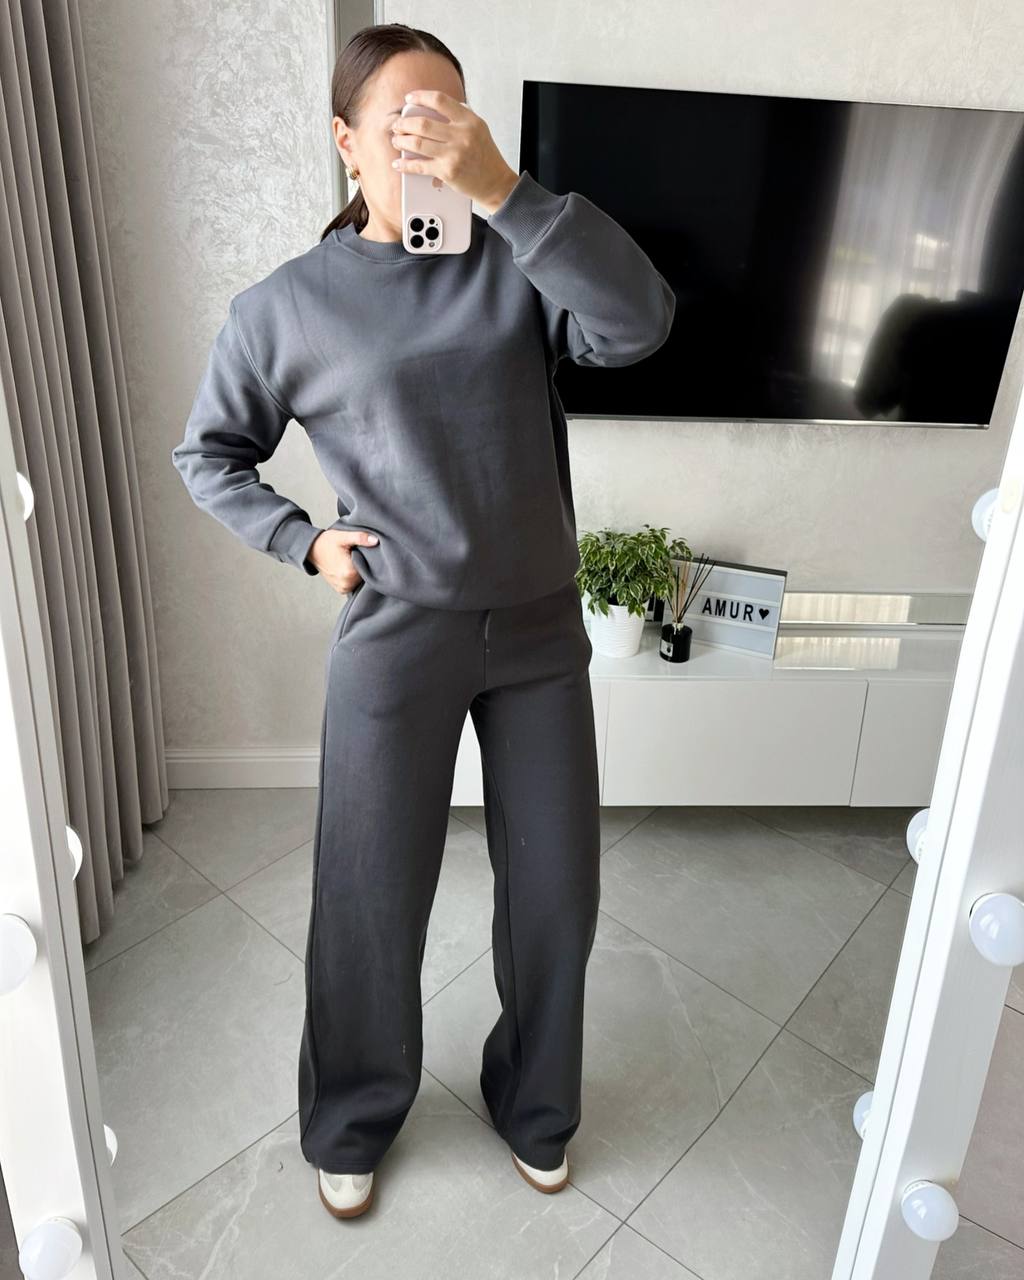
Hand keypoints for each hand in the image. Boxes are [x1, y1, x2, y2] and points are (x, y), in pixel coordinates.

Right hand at [309, 528, 377, 595]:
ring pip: (360, 580)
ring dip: (358, 572)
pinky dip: (353, 577)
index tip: (362, 552)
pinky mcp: (341, 589)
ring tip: (350, 560)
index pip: (371, 567)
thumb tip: (375, 540)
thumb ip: (360, 538)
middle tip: (355, 554)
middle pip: (365, 575)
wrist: (310, 550)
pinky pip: (354, 584)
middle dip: (363, 565)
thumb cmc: (326, 543)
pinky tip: (348, 567)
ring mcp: (343, 588)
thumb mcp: (343, 536)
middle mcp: (347, 584)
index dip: (369, 558)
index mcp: (349, 573)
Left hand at [389, 89, 518, 214]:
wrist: (496, 182)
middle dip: (404, 123)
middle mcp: (461, 135)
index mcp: (469, 120)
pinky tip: (399, 163)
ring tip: (397, 140)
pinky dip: (405, 165)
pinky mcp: (447, 172)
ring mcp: (454, 154)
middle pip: (423, 123)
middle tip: (398, 125)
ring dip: (402, 141)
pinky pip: (420, 166)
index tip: (409, 99)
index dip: (420, 97)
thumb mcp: (478, 129)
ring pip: (417, 143)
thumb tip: (431, 109)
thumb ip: (459, 117)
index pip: (440, 100)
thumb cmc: (485, 156)